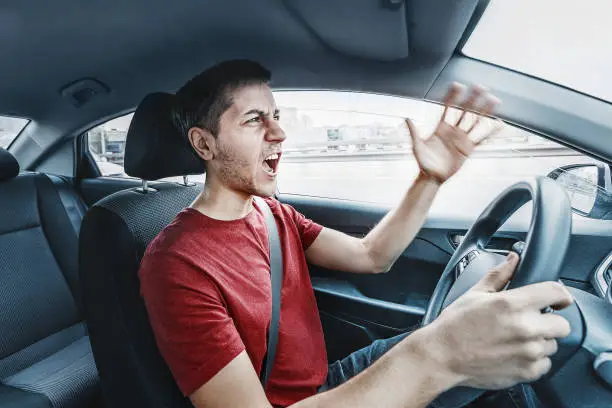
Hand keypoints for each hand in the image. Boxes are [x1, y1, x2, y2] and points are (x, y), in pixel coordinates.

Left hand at [405, 83, 502, 183]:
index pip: (448, 108)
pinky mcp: (468, 149)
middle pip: (465, 111)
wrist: (431, 177)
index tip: (458, 85)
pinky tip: (498, 124)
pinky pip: (482, 139)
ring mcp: (462, 139)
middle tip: (480, 86)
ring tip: (493, 99)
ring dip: (484, 111)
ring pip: (475, 121)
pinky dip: (490, 132)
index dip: (453, 96)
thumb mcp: (417, 146)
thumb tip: (406, 118)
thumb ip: (413, 132)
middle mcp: (453, 131)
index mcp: (441, 128)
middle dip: (472, 98)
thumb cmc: (423, 162)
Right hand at [422, 252, 573, 389]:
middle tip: (530, 322)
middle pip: (562, 324)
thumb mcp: (475, 293)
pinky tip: (513, 353)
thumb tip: (513, 260)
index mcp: (513, 304)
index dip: (560, 294)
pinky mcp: (526, 372)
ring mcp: (528, 352)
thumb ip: (499, 275)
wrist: (442, 356)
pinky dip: (533, 360)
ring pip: (552, 345)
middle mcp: (525, 328)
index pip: (556, 292)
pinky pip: (544, 364)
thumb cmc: (455, 325)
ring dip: (540, 341)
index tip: (558, 299)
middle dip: (549, 321)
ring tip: (516, 339)